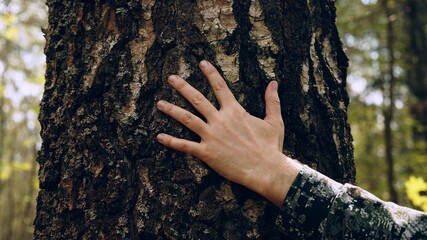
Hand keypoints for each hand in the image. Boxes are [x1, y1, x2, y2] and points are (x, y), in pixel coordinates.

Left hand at [156, 60, 300, 205]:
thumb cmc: (271, 147)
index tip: (201, 63)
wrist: (265, 169)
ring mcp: (211, 136)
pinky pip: (185, 146)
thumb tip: (274, 83)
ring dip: (172, 110)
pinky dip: (171, 142)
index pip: (220, 87)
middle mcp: (220, 120)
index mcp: (235, 111)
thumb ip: (272, 101)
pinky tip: (159, 137)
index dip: (211, 74)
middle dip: (183, 87)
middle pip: (197, 99)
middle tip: (171, 78)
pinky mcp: (207, 153)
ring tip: (159, 103)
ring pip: (187, 119)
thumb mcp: (274, 121)